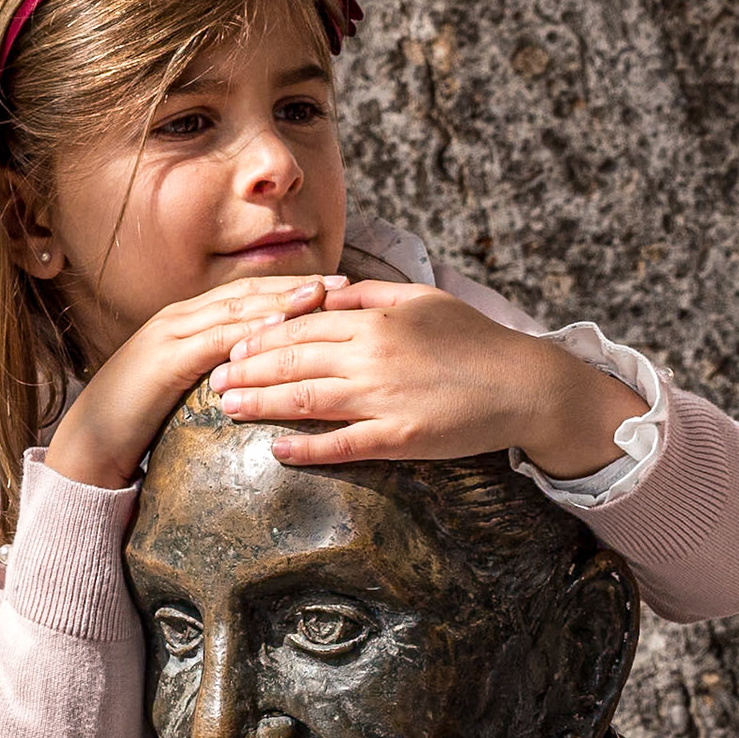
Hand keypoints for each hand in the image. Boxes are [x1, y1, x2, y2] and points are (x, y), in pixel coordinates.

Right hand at [44, 275, 347, 488]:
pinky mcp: (163, 359)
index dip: (291, 289)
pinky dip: (248, 331)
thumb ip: (220, 371)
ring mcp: (169, 334)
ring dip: (279, 301)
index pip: (249, 296)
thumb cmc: (142, 421)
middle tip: (342, 284)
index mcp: (188, 321)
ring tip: (320, 295)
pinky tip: (279, 330)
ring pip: (234, 309)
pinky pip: (213, 340)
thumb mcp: (187, 387)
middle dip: (295, 287)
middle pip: (248, 293)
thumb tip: (266, 374)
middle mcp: (180, 317)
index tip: (334, 287)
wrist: (90, 445)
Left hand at [208, 281, 650, 474]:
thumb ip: (372, 292)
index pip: (303, 324)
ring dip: (260, 403)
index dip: (262, 335)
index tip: (233, 345)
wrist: (527, 385)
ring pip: (304, 398)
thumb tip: (326, 288)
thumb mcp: (425, 299)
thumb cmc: (478, 341)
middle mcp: (373, 356)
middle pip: (292, 360)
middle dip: (245, 369)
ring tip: (226, 406)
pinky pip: (341, 444)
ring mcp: (384, 398)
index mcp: (378, 319)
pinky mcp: (399, 437)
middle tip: (212, 377)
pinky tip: (275, 449)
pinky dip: (304, 447)